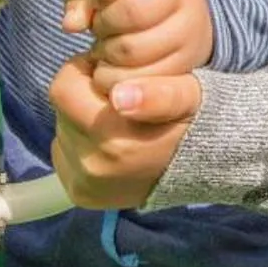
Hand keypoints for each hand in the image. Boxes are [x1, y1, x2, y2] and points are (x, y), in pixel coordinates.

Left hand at [46, 57, 202, 208]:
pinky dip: (80, 145)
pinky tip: (110, 143)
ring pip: (63, 132)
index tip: (110, 74)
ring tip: (117, 122)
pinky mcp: (81, 195)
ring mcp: (86, 183)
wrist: (205, 168)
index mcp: (116, 137)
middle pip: (63, 109)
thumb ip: (162, 92)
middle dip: (84, 96)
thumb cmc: (193, 120)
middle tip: (117, 98)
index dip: (84, 72)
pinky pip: (64, 156)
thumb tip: (120, 97)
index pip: (64, 88)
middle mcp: (94, 164)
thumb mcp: (190, 95)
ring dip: (83, 121)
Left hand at [61, 0, 214, 92]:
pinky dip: (118, 78)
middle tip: (100, 27)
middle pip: (132, 10)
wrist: (178, 18)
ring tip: (108, 47)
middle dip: (104, 23)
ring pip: (133, 49)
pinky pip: (141, 78)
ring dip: (107, 54)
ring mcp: (189, 29)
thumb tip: (72, 24)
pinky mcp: (186, 63)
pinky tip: (119, 67)